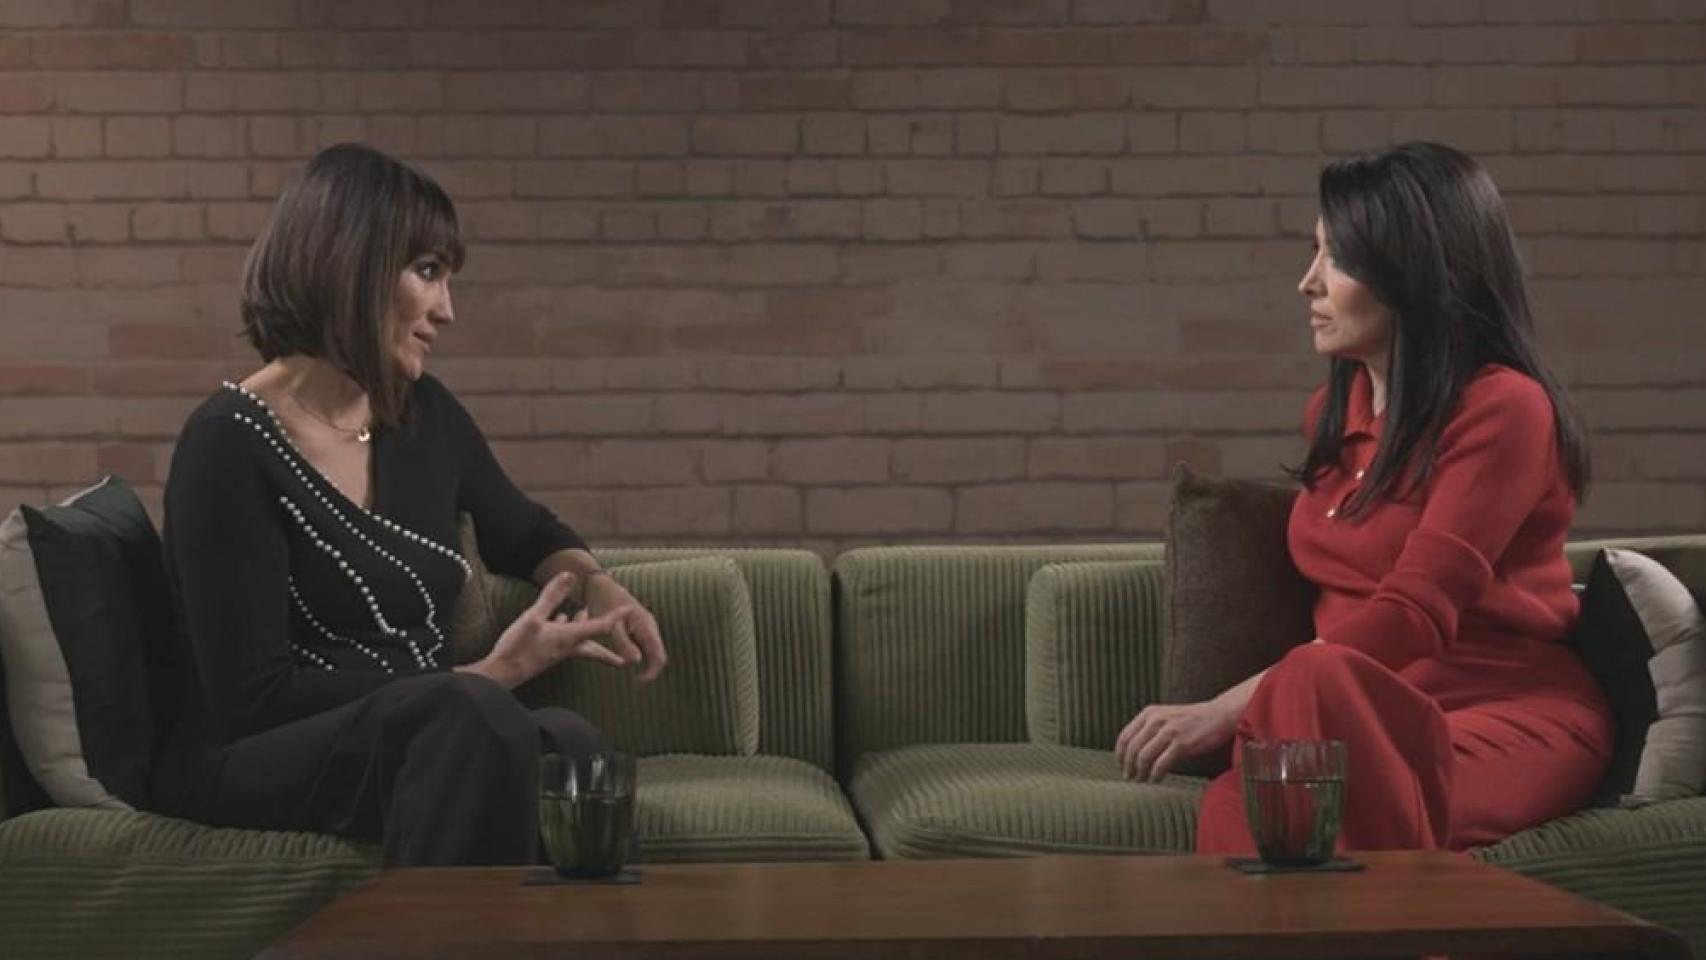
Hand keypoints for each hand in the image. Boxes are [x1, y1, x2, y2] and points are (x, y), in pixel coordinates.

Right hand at [460, 572, 634, 688]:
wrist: (500, 674)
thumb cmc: (518, 648)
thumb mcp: (534, 617)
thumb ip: (551, 596)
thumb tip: (569, 575)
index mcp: (570, 637)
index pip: (600, 626)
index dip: (615, 616)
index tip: (630, 610)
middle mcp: (567, 647)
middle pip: (595, 647)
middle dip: (611, 651)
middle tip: (626, 659)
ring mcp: (556, 652)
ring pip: (579, 642)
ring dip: (587, 632)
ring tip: (593, 621)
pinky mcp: (545, 653)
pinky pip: (562, 639)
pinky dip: (565, 628)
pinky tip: (560, 619)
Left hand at [583, 572, 667, 682]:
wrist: (600, 586)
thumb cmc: (604, 604)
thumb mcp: (611, 626)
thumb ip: (624, 644)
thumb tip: (636, 662)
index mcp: (646, 626)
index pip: (658, 656)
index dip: (652, 672)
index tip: (639, 682)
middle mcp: (650, 626)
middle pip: (658, 654)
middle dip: (650, 670)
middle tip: (636, 682)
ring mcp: (647, 626)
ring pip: (653, 650)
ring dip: (646, 663)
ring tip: (633, 675)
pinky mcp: (641, 626)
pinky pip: (646, 644)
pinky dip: (641, 655)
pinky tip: (629, 661)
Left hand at [1114, 698, 1238, 782]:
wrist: (1220, 715)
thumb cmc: (1193, 720)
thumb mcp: (1166, 717)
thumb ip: (1150, 729)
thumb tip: (1133, 753)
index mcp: (1149, 713)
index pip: (1125, 737)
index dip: (1120, 755)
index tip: (1121, 767)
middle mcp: (1156, 720)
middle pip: (1132, 749)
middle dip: (1128, 767)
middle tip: (1130, 778)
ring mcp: (1169, 731)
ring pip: (1143, 758)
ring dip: (1141, 773)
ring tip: (1142, 781)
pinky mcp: (1182, 744)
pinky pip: (1161, 765)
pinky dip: (1155, 775)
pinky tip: (1156, 780)